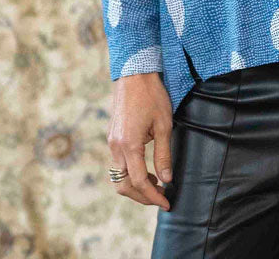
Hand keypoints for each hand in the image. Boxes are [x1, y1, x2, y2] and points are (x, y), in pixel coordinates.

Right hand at [107, 72, 174, 211]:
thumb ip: (164, 154)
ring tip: (156, 185)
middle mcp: (116, 146)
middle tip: (162, 198)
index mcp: (129, 145)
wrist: (134, 74)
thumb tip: (166, 179)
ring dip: (135, 186)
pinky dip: (131, 174)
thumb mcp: (164, 125)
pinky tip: (147, 171)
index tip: (166, 203)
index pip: (138, 182)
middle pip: (124, 185)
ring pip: (119, 177)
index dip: (153, 197)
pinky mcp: (113, 137)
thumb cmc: (152, 96)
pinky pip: (119, 164)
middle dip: (142, 197)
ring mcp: (112, 142)